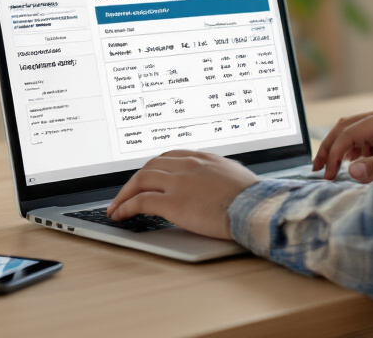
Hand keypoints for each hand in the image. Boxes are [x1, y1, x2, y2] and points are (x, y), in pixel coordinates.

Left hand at [107, 150, 258, 239]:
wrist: (255, 207)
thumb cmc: (252, 197)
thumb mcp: (235, 176)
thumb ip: (220, 175)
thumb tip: (218, 182)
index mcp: (203, 158)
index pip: (169, 157)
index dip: (154, 168)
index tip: (147, 177)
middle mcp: (187, 165)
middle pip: (150, 166)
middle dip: (134, 181)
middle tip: (126, 194)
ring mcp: (178, 182)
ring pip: (140, 180)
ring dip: (124, 194)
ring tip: (116, 207)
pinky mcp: (172, 202)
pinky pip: (140, 202)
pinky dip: (126, 207)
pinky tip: (120, 215)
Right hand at [313, 104, 372, 181]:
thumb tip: (350, 170)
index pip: (352, 130)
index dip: (336, 151)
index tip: (327, 173)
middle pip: (348, 126)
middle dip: (331, 146)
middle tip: (318, 169)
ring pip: (354, 133)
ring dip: (341, 150)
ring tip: (330, 171)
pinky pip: (365, 141)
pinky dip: (354, 154)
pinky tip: (351, 167)